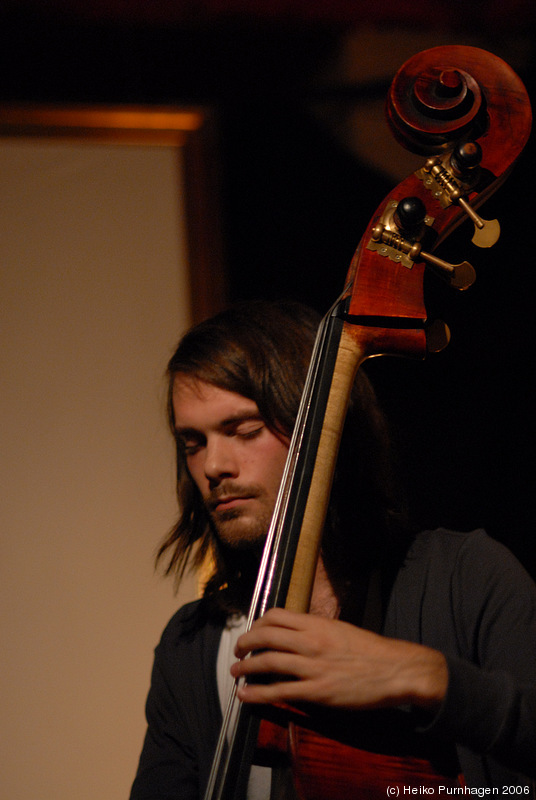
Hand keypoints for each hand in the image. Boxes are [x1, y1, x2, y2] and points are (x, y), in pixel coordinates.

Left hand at [231, 608, 446, 712]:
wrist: (395, 670)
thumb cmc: (370, 650)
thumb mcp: (340, 630)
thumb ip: (316, 630)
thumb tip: (295, 634)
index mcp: (317, 624)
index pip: (276, 617)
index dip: (258, 624)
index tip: (253, 632)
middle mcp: (310, 642)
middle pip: (265, 636)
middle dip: (245, 644)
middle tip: (238, 652)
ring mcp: (313, 667)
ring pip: (268, 662)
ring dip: (245, 667)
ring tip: (235, 672)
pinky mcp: (317, 692)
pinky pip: (279, 692)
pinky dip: (257, 693)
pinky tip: (245, 694)